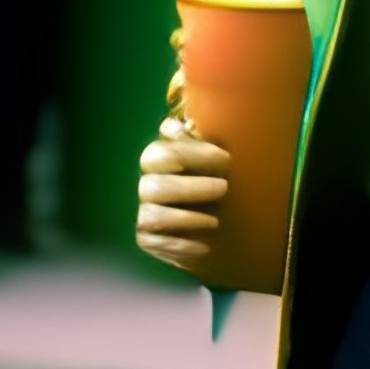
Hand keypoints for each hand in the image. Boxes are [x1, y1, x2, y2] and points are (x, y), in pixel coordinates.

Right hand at [134, 117, 230, 272]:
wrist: (222, 222)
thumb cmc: (217, 178)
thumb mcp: (214, 157)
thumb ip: (202, 139)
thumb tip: (190, 122)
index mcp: (159, 157)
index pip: (163, 152)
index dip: (192, 154)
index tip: (224, 157)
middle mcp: (147, 183)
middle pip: (156, 185)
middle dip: (191, 188)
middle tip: (224, 188)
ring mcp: (145, 211)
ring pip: (154, 215)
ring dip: (186, 218)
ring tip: (216, 221)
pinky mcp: (146, 238)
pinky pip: (156, 243)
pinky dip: (181, 245)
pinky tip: (205, 246)